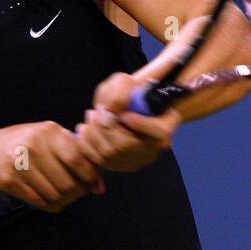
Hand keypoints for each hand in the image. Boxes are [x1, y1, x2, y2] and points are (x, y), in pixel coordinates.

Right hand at [0, 121, 104, 212]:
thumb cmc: (31, 145)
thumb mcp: (54, 142)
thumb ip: (79, 159)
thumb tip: (99, 188)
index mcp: (49, 132)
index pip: (77, 159)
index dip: (89, 176)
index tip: (92, 184)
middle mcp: (33, 145)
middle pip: (67, 182)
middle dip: (77, 192)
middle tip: (77, 192)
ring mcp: (19, 163)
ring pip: (55, 195)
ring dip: (64, 200)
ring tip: (64, 196)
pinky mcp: (8, 180)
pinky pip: (40, 202)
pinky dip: (51, 205)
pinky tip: (51, 200)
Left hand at [76, 16, 205, 171]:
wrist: (126, 108)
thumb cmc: (128, 93)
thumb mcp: (127, 83)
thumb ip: (122, 89)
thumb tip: (112, 110)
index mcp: (165, 128)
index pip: (159, 132)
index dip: (140, 124)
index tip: (125, 114)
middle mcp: (153, 150)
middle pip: (125, 145)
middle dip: (106, 125)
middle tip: (99, 110)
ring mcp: (135, 161)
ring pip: (110, 153)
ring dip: (94, 131)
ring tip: (91, 116)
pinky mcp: (119, 166)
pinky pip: (98, 160)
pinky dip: (86, 143)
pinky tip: (85, 128)